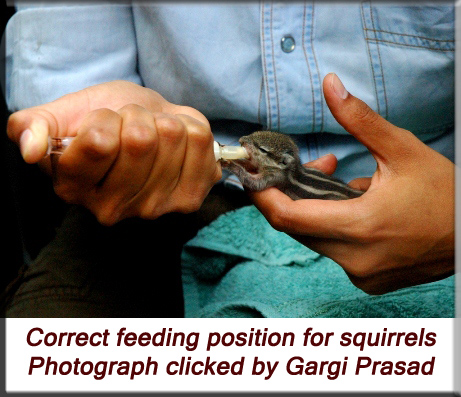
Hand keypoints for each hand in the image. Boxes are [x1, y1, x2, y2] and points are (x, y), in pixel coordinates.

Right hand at [7, 80, 221, 224]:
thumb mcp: (62, 114)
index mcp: (74, 187)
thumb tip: (30, 150)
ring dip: (164, 122)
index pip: (100, 142)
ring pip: (172, 136)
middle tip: (132, 127)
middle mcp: (112, 208)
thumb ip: (32, 126)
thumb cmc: (105, 121)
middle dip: (137, 117)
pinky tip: (177, 144)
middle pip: (140, 139)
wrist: (146, 126)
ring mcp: (154, 208)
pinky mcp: (189, 198)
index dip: (105, 119)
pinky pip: (200, 141)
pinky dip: (190, 127)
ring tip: (154, 135)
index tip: (104, 122)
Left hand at [250, 73, 453, 293]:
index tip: (256, 176)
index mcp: (360, 227)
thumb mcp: (403, 150)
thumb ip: (359, 119)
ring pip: (314, 238)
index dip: (263, 197)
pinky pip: (334, 251)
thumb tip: (330, 85)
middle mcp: (354, 258)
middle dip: (295, 195)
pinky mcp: (367, 281)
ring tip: (345, 182)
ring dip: (316, 209)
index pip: (287, 218)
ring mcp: (361, 274)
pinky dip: (333, 227)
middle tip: (315, 167)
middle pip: (297, 226)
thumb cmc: (445, 195)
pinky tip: (357, 208)